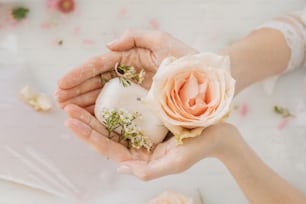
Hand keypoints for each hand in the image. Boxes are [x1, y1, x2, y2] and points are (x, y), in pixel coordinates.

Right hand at [55, 29, 196, 112]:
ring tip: (67, 110)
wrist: (209, 81)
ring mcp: (136, 94)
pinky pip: (119, 112)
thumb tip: (107, 46)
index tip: (63, 81)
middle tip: (60, 100)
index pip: (102, 66)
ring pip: (106, 99)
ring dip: (85, 104)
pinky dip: (103, 115)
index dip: (81, 73)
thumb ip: (135, 37)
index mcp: (132, 60)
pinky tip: (88, 119)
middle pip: (99, 84)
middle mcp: (131, 77)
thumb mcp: (162, 41)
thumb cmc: (188, 58)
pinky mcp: (143, 109)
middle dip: (78, 91)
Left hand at [64, 103, 238, 180]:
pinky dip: (110, 101)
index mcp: (139, 156)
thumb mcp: (176, 162)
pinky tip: (98, 91)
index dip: (88, 135)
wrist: (216, 133)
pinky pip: (124, 110)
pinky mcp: (146, 118)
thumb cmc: (198, 147)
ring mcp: (140, 130)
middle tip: (65, 105)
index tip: (70, 120)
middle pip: (104, 133)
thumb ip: (149, 171)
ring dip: (92, 109)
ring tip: (74, 96)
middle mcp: (136, 143)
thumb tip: (121, 168)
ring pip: (111, 121)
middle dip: (83, 120)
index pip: (107, 147)